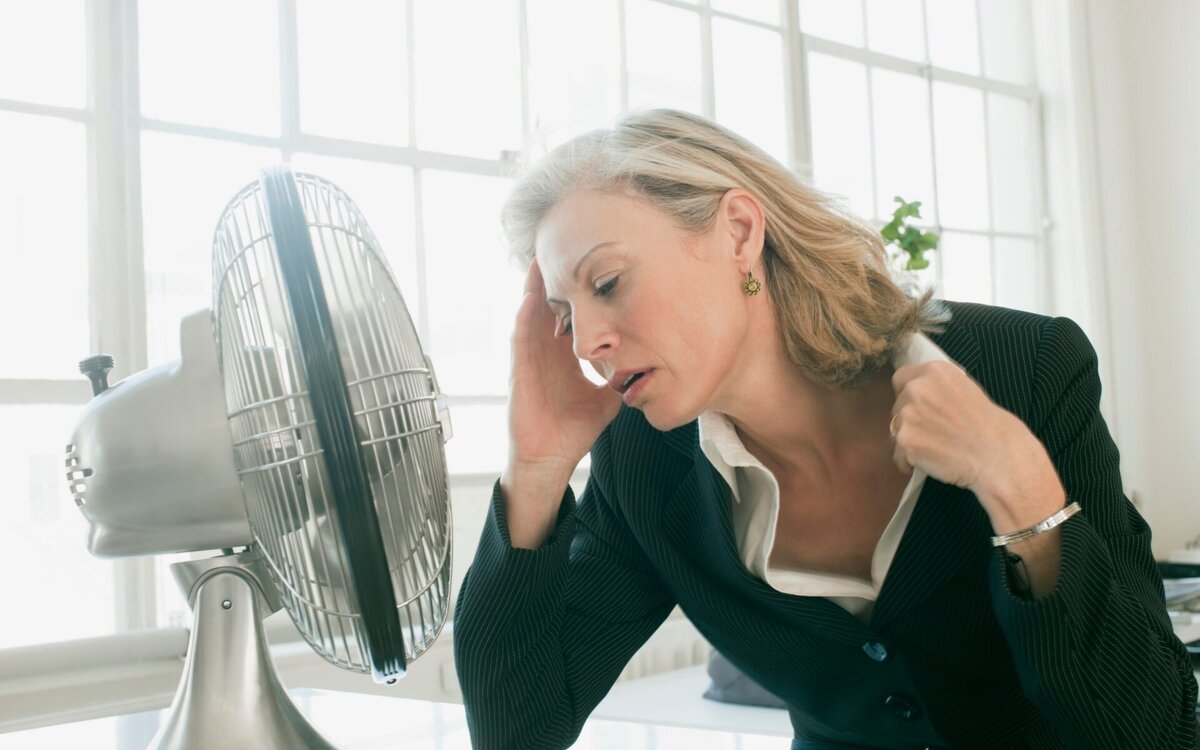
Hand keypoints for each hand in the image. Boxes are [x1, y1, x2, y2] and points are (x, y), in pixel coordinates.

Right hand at [506, 261, 621, 478]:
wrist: (551, 458)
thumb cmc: (573, 430)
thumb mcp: (607, 399)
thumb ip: (622, 380)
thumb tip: (649, 368)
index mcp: (563, 357)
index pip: (569, 317)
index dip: (576, 294)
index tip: (587, 267)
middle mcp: (545, 353)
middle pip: (547, 308)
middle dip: (552, 280)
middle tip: (559, 248)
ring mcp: (529, 361)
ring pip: (530, 317)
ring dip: (533, 290)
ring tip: (539, 260)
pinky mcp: (518, 372)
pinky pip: (519, 340)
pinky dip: (524, 319)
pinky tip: (529, 299)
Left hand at [889, 361, 1064, 530]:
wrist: (998, 456)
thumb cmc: (990, 427)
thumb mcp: (966, 389)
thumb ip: (937, 388)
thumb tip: (916, 393)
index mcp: (934, 371)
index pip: (901, 377)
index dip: (909, 393)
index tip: (920, 407)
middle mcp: (917, 388)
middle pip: (897, 405)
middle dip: (910, 418)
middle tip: (935, 432)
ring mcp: (908, 414)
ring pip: (895, 430)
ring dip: (909, 440)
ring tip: (936, 448)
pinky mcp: (905, 441)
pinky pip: (898, 454)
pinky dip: (910, 462)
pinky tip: (932, 462)